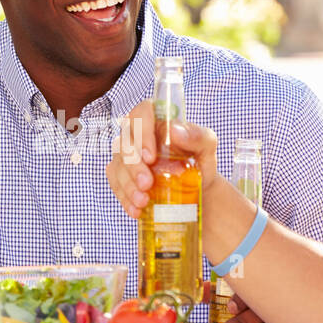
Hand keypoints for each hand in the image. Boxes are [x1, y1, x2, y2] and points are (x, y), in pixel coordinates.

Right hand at [108, 101, 219, 218]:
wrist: (196, 188)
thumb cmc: (200, 161)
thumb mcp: (207, 148)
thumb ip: (198, 135)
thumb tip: (175, 130)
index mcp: (157, 120)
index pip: (141, 113)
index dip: (141, 132)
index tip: (150, 156)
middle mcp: (137, 134)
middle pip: (124, 142)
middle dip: (133, 165)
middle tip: (147, 184)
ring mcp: (126, 155)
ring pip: (117, 165)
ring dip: (127, 185)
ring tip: (143, 201)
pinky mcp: (121, 175)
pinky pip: (115, 184)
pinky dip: (124, 198)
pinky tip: (136, 210)